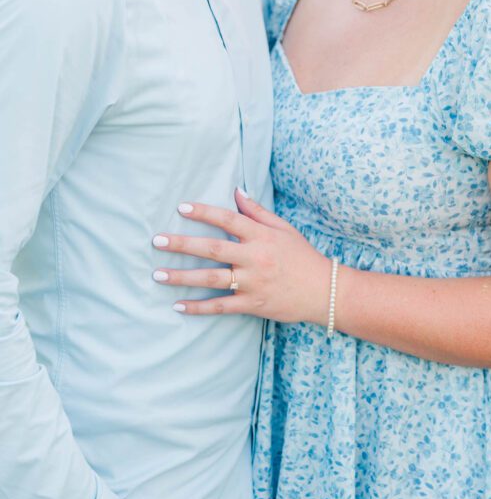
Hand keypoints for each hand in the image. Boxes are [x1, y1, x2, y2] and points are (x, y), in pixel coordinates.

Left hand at [152, 190, 329, 322]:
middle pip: (213, 249)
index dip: (204, 212)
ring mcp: (253, 283)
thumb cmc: (302, 256)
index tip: (181, 207)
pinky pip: (221, 306)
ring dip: (182, 277)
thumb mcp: (283, 229)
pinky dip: (199, 307)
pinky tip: (178, 305)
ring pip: (211, 279)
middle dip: (182, 244)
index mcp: (261, 236)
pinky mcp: (253, 305)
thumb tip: (236, 191)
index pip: (228, 220)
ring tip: (158, 274)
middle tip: (156, 240)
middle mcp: (255, 258)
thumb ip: (257, 211)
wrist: (325, 291)